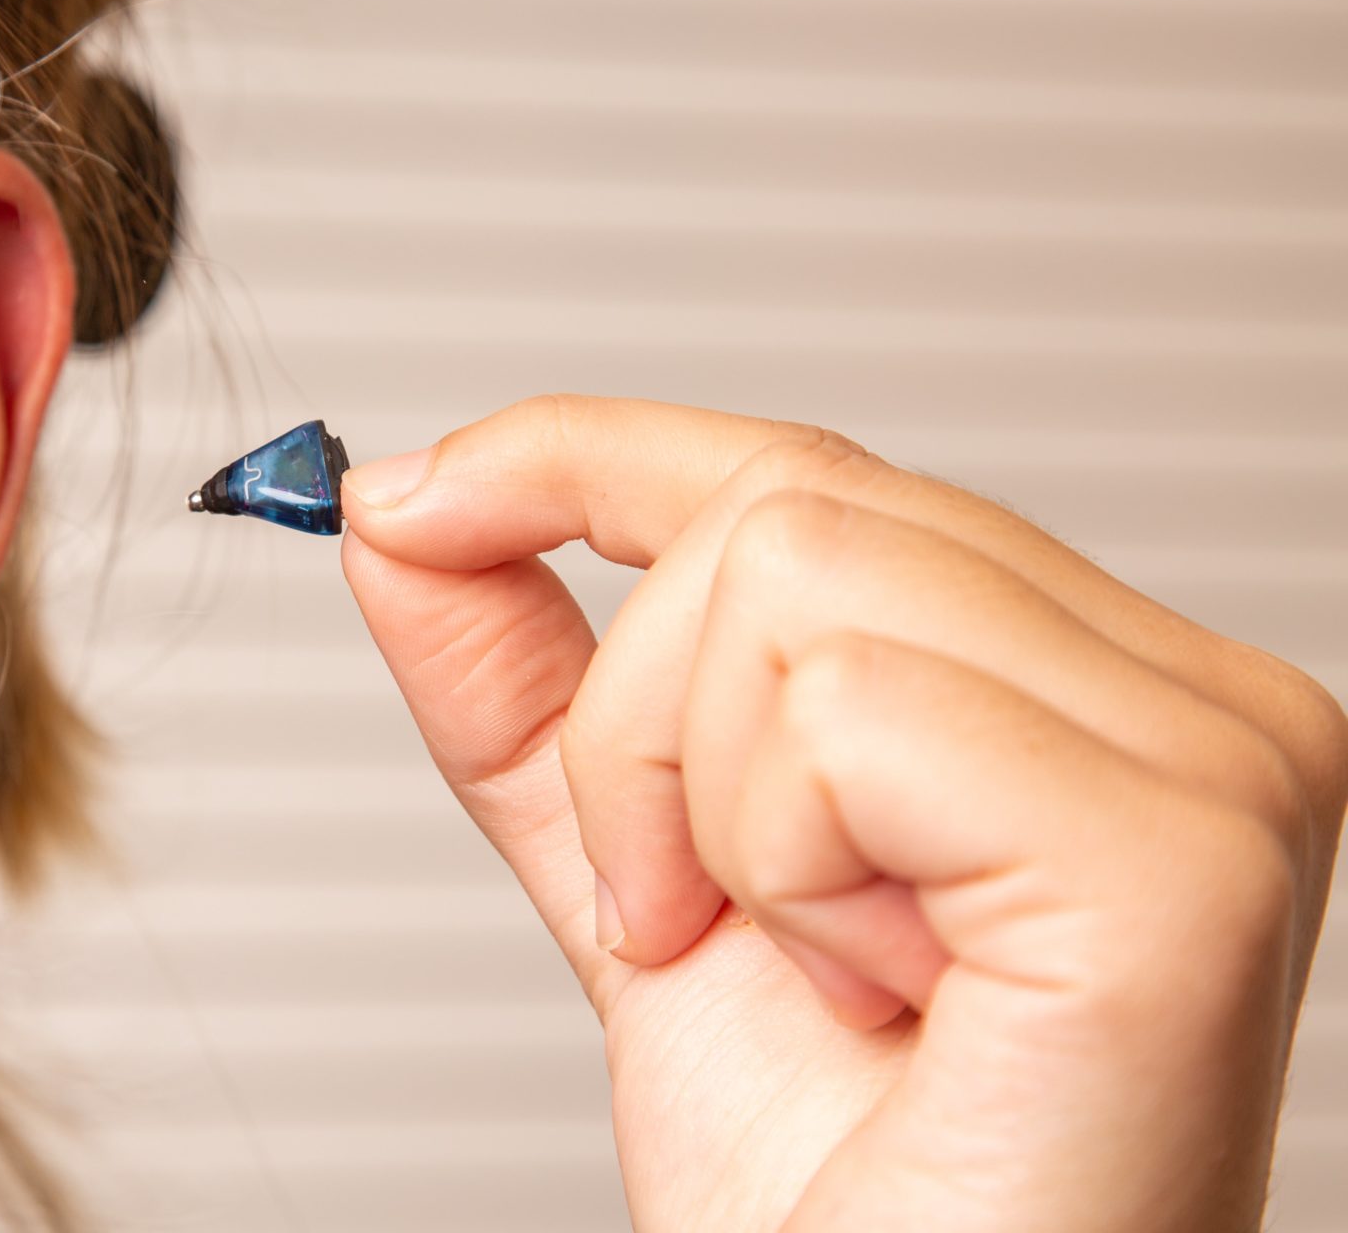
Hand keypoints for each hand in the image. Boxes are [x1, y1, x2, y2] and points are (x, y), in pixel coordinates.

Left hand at [339, 396, 1347, 1231]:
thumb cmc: (826, 1177)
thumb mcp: (633, 871)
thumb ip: (528, 687)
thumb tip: (408, 513)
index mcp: (1080, 688)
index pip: (807, 470)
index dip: (586, 458)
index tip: (420, 498)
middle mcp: (1185, 700)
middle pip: (783, 507)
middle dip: (638, 732)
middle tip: (692, 915)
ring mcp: (1211, 764)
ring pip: (792, 583)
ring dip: (707, 815)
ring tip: (808, 965)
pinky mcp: (1174, 859)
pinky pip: (838, 715)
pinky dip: (779, 871)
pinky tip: (878, 992)